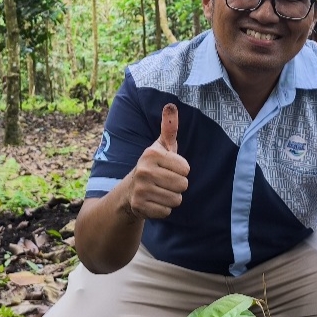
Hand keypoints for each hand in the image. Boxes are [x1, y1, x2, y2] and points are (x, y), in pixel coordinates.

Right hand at [123, 104, 189, 220]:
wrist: (130, 191)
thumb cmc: (154, 165)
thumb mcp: (162, 146)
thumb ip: (169, 127)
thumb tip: (171, 105)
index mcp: (151, 154)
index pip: (186, 168)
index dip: (181, 170)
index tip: (169, 169)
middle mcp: (144, 171)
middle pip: (183, 185)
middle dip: (178, 186)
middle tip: (165, 182)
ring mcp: (140, 189)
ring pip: (176, 200)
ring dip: (171, 198)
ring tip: (159, 191)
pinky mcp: (139, 206)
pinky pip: (167, 211)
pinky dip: (163, 209)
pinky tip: (154, 202)